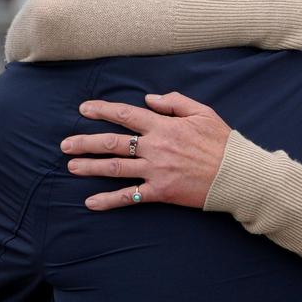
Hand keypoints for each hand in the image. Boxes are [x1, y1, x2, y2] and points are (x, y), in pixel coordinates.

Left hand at [63, 92, 230, 210]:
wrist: (236, 174)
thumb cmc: (222, 142)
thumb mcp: (202, 112)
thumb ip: (174, 102)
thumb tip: (148, 99)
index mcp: (163, 126)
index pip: (126, 115)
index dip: (102, 110)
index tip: (84, 109)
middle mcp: (155, 147)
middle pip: (112, 142)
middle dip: (85, 142)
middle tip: (65, 144)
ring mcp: (156, 171)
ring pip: (115, 168)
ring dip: (90, 167)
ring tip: (71, 167)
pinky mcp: (160, 192)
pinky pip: (130, 196)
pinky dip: (109, 200)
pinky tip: (91, 202)